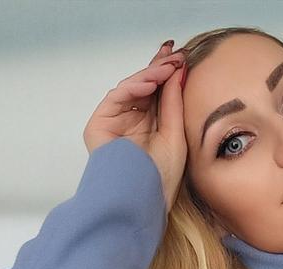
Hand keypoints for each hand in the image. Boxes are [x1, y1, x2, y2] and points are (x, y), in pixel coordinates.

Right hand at [83, 40, 188, 210]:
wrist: (141, 200)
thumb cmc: (159, 178)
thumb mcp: (175, 135)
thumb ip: (174, 103)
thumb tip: (178, 71)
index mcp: (149, 126)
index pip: (157, 93)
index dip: (167, 74)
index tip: (182, 57)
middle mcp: (131, 122)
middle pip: (144, 87)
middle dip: (159, 67)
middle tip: (175, 52)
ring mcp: (114, 122)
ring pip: (132, 89)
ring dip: (151, 75)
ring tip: (168, 66)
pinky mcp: (100, 124)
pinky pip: (117, 97)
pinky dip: (134, 87)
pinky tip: (152, 81)